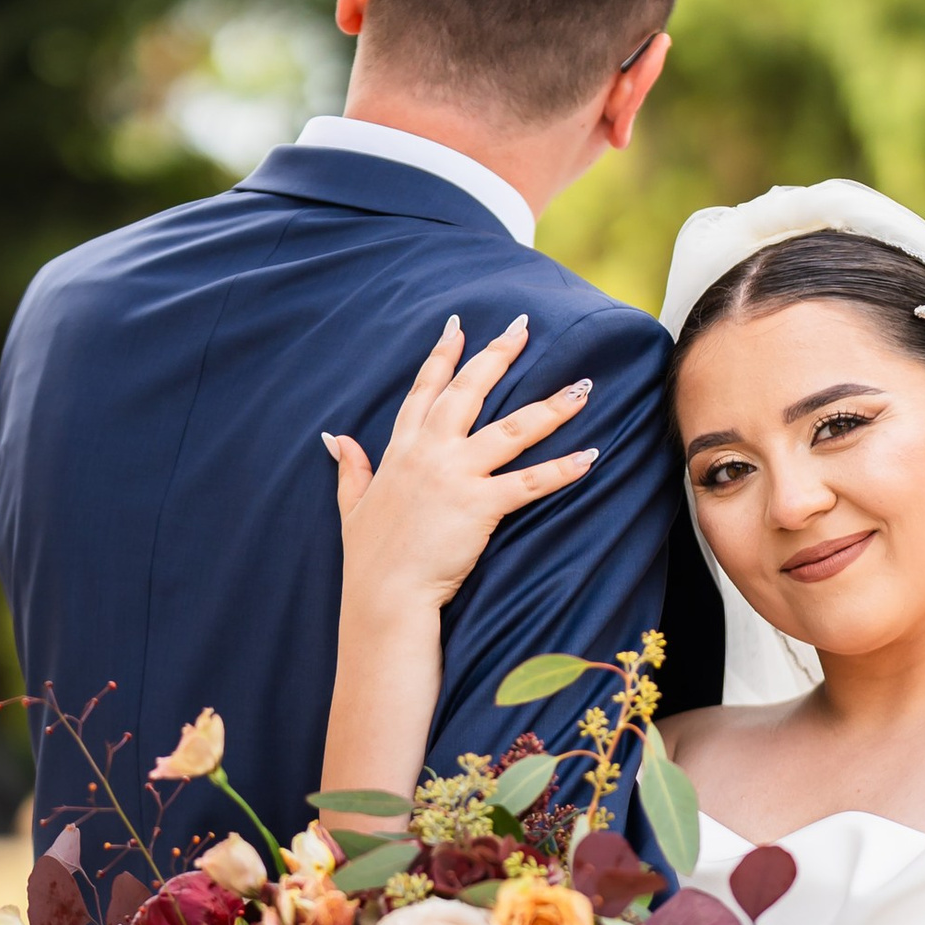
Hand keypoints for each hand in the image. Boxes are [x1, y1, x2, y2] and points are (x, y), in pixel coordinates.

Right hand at [325, 313, 596, 623]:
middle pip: (470, 392)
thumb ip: (350, 467)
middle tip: (523, 326)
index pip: (425, 392)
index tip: (458, 326)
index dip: (442, 357)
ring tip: (582, 387)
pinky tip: (590, 455)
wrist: (383, 597)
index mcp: (401, 451)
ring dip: (550, 407)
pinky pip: (529, 482)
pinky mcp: (479, 506)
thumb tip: (334, 437)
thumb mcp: (352, 505)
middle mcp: (429, 453)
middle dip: (498, 355)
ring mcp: (455, 476)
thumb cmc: (369, 560)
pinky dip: (562, 469)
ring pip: (511, 430)